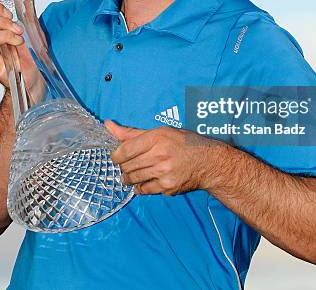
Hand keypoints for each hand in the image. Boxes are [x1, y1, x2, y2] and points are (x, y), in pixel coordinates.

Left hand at [105, 120, 224, 195]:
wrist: (207, 162)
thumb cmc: (183, 143)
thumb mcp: (160, 132)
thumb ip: (132, 132)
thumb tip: (108, 125)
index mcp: (157, 138)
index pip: (125, 150)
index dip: (115, 156)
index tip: (116, 157)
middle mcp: (160, 155)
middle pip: (128, 166)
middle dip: (123, 167)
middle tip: (126, 165)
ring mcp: (164, 173)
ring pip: (134, 179)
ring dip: (128, 178)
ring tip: (131, 174)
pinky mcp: (167, 187)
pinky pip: (144, 190)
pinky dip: (140, 187)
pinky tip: (143, 182)